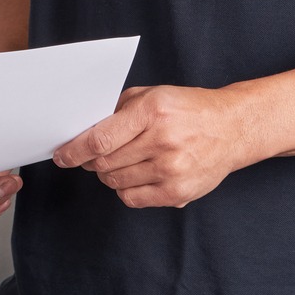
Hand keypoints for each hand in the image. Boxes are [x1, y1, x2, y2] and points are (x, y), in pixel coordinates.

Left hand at [52, 84, 258, 207]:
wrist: (232, 128)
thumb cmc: (189, 109)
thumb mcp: (153, 95)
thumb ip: (118, 110)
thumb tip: (84, 130)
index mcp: (152, 112)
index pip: (100, 139)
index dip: (74, 150)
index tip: (62, 156)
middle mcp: (162, 140)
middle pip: (105, 162)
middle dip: (91, 162)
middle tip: (92, 157)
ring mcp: (172, 169)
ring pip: (116, 181)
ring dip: (109, 174)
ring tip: (121, 162)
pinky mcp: (178, 192)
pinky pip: (133, 199)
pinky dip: (125, 190)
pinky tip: (135, 176)